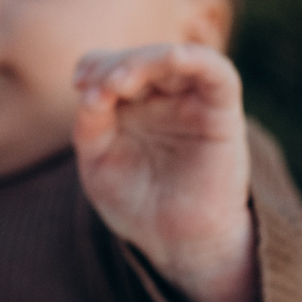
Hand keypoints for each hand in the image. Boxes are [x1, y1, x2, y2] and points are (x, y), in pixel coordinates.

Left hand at [71, 43, 256, 301]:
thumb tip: (89, 91)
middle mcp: (162, 97)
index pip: (110, 65)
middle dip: (114, 66)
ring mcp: (192, 102)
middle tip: (100, 88)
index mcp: (130, 104)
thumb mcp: (98, 164)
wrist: (176, 244)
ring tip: (119, 83)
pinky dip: (198, 59)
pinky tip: (175, 57)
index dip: (94, 64)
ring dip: (146, 60)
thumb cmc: (136, 204)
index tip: (79, 84)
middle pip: (139, 58)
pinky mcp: (222, 114)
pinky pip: (219, 74)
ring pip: (175, 58)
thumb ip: (90, 127)